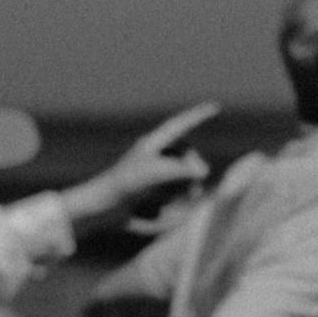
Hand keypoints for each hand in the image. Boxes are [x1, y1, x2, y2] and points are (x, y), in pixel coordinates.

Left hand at [64, 102, 218, 234]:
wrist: (103, 209)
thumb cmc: (124, 186)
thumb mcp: (155, 173)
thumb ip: (182, 169)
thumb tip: (204, 171)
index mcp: (152, 144)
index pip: (179, 126)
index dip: (197, 116)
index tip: (214, 107)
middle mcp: (155, 155)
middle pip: (187, 155)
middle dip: (194, 169)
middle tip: (196, 185)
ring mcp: (155, 173)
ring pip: (184, 175)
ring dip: (187, 187)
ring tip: (183, 199)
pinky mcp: (154, 191)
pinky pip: (176, 190)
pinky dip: (177, 198)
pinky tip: (164, 207)